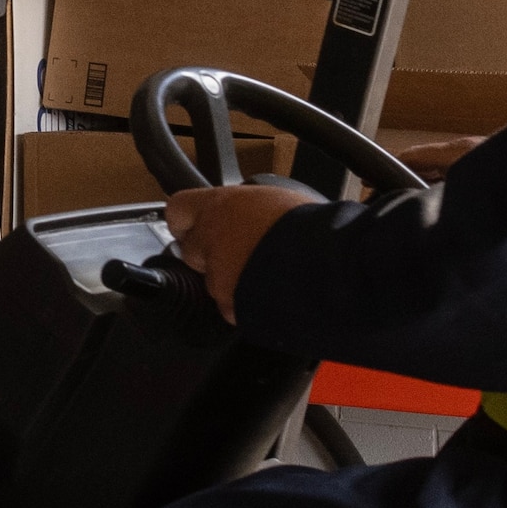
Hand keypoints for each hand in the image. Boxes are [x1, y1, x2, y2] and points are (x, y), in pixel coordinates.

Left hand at [161, 179, 324, 319]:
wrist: (328, 264)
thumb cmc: (312, 228)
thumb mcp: (277, 200)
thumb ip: (249, 209)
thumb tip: (251, 214)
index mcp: (220, 206)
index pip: (179, 210)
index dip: (187, 220)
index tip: (195, 225)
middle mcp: (211, 240)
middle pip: (191, 250)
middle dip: (210, 254)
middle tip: (238, 253)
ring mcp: (218, 276)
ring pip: (212, 282)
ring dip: (230, 281)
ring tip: (263, 275)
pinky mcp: (230, 305)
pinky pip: (230, 307)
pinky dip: (245, 304)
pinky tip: (268, 294)